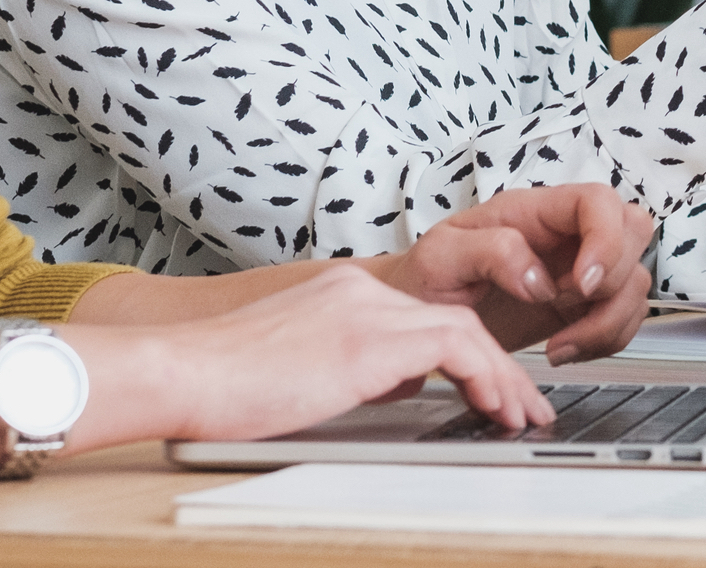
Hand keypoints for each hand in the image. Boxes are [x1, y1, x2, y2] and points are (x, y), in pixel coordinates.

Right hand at [155, 263, 556, 440]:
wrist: (180, 372)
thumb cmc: (222, 385)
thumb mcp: (303, 370)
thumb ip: (353, 366)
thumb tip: (400, 384)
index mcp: (343, 293)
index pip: (427, 320)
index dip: (472, 359)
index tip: (493, 393)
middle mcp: (361, 290)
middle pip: (456, 322)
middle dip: (500, 369)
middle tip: (525, 407)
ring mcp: (366, 308)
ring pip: (466, 331)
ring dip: (503, 377)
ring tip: (521, 415)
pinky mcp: (367, 337)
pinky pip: (456, 346)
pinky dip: (486, 377)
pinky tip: (496, 408)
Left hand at [382, 184, 656, 364]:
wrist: (422, 316)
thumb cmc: (426, 277)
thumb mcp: (441, 256)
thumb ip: (490, 253)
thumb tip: (538, 277)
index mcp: (534, 210)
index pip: (598, 201)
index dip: (607, 239)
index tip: (583, 283)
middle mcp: (565, 234)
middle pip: (634, 232)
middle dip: (613, 281)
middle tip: (568, 306)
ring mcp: (578, 268)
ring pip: (636, 280)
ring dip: (609, 320)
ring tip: (561, 344)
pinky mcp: (582, 305)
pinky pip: (625, 316)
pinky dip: (605, 340)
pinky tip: (565, 349)